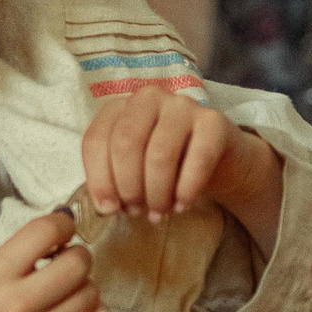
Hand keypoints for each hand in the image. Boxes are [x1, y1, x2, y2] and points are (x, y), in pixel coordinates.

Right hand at [0, 211, 111, 311]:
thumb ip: (24, 248)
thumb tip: (66, 218)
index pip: (44, 232)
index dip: (62, 224)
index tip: (62, 230)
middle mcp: (20, 305)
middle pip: (77, 263)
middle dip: (76, 256)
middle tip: (66, 264)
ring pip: (92, 292)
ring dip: (84, 286)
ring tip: (66, 293)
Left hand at [83, 86, 284, 250]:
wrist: (215, 159)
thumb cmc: (165, 166)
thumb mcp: (132, 169)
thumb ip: (113, 180)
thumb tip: (106, 206)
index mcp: (120, 107)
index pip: (96, 139)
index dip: (98, 179)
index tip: (108, 209)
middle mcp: (149, 97)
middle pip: (126, 144)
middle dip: (128, 187)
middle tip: (137, 212)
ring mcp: (183, 105)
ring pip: (160, 154)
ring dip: (157, 194)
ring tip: (159, 214)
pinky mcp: (213, 121)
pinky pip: (198, 158)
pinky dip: (187, 189)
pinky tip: (182, 205)